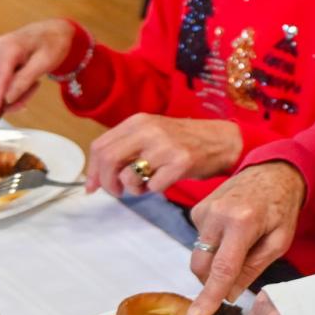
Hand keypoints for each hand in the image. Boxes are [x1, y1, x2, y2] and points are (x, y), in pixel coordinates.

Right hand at [0, 19, 77, 118]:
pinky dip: (5, 90)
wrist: (49, 32)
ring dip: (7, 96)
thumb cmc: (50, 45)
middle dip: (5, 100)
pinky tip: (22, 81)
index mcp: (7, 48)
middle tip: (29, 96)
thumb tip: (8, 99)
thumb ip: (25, 80)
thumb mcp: (46, 63)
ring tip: (30, 85)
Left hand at [84, 113, 242, 197]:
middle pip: (109, 159)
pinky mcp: (181, 163)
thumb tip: (95, 179)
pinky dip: (154, 190)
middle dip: (106, 182)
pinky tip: (163, 182)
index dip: (93, 170)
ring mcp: (165, 146)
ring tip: (145, 185)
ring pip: (129, 176)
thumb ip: (126, 149)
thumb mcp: (152, 135)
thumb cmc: (183, 142)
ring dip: (132, 189)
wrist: (222, 140)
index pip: (100, 146)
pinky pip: (153, 186)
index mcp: (137, 121)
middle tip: (116, 192)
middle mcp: (148, 130)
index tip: (93, 187)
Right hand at [186, 161, 305, 314]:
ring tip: (241, 247)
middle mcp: (217, 214)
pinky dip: (214, 246)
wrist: (272, 172)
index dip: (209, 296)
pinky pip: (200, 241)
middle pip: (202, 265)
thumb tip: (228, 294)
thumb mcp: (279, 242)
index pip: (221, 268)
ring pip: (198, 255)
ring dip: (214, 263)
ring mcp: (203, 210)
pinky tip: (232, 234)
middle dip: (212, 283)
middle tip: (233, 282)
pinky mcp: (197, 209)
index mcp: (242, 222)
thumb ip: (253, 268)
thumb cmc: (281, 207)